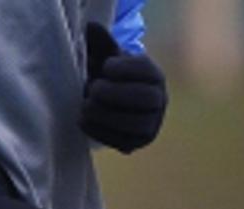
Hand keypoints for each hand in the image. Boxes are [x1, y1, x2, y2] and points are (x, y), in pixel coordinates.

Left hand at [80, 22, 167, 153]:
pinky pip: (121, 142)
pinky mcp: (135, 144)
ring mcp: (150, 125)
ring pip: (135, 124)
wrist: (109, 104)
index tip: (106, 67)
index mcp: (154, 76)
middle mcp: (159, 101)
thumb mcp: (106, 57)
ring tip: (85, 106)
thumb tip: (91, 29)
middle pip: (146, 99)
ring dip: (106, 115)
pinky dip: (99, 131)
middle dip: (116, 94)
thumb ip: (101, 44)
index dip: (126, 69)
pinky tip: (83, 120)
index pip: (147, 72)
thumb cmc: (107, 76)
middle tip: (93, 89)